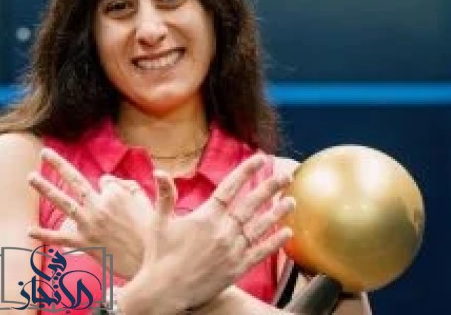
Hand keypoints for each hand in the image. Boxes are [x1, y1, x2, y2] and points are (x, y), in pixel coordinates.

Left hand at [27, 147, 151, 278]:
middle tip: (44, 153)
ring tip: (30, 177)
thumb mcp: (145, 200)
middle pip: (74, 180)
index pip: (103, 183)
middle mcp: (98, 206)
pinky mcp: (84, 243)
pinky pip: (60, 238)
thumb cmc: (151, 230)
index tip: (119, 204)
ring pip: (62, 201)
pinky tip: (29, 230)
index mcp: (114, 194)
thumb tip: (104, 181)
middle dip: (57, 164)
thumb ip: (126, 186)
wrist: (150, 261)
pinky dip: (44, 234)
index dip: (109, 190)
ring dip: (45, 188)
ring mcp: (88, 224)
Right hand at [125, 154, 294, 313]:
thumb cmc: (158, 256)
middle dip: (270, 188)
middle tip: (287, 175)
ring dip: (276, 213)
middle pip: (251, 205)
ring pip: (260, 227)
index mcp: (205, 217)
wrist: (165, 291)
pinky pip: (260, 253)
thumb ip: (165, 195)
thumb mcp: (159, 222)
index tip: (259, 159)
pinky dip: (274, 243)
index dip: (246, 172)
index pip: (230, 188)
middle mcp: (223, 232)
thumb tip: (159, 170)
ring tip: (291, 201)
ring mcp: (232, 251)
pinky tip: (287, 233)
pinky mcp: (237, 269)